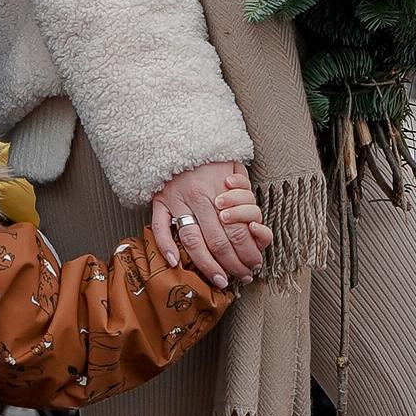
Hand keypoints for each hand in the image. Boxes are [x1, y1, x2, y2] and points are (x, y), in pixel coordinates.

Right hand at [151, 160, 270, 288]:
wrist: (180, 136)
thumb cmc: (211, 156)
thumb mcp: (235, 168)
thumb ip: (246, 194)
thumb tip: (256, 223)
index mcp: (221, 190)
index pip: (237, 230)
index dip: (248, 251)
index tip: (254, 263)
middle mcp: (199, 198)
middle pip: (218, 240)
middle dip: (232, 263)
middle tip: (241, 276)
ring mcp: (177, 201)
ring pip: (192, 240)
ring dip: (207, 264)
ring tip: (219, 279)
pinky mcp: (160, 202)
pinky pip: (160, 227)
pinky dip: (166, 246)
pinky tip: (176, 263)